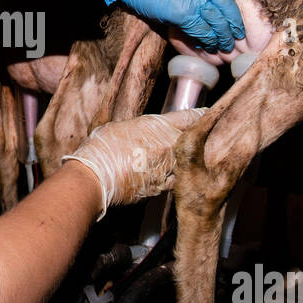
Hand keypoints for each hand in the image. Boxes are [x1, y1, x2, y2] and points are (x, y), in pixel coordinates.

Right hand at [62, 107, 207, 219]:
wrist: (95, 176)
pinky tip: (171, 178)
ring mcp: (167, 168)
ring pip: (187, 163)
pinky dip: (175, 179)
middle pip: (194, 141)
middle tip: (204, 138)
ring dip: (189, 162)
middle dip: (198, 139)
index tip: (207, 114)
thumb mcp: (120, 127)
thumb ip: (139, 128)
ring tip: (191, 160)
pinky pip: (175, 182)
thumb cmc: (101, 148)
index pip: (189, 117)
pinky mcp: (161, 188)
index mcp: (157, 125)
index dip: (201, 115)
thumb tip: (142, 130)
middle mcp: (168, 146)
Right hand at [102, 0, 246, 51]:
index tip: (238, 23)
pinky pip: (201, 31)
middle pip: (226, 10)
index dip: (235, 12)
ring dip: (221, 38)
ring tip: (224, 48)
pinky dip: (206, 41)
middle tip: (236, 40)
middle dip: (233, 28)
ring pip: (217, 23)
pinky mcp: (183, 13)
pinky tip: (207, 47)